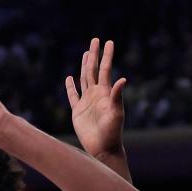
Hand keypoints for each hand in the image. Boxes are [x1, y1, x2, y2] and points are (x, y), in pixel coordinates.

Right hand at [66, 38, 126, 157]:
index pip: (105, 69)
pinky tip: (69, 78)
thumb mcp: (116, 113)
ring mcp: (86, 102)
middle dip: (94, 55)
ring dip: (84, 66)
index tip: (108, 42)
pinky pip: (72, 96)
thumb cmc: (112, 132)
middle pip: (93, 70)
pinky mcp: (77, 112)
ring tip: (86, 54)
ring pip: (84, 79)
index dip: (106, 56)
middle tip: (95, 40)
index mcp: (105, 93)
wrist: (103, 149)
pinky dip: (70, 87)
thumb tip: (123, 79)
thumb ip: (117, 96)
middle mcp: (96, 95)